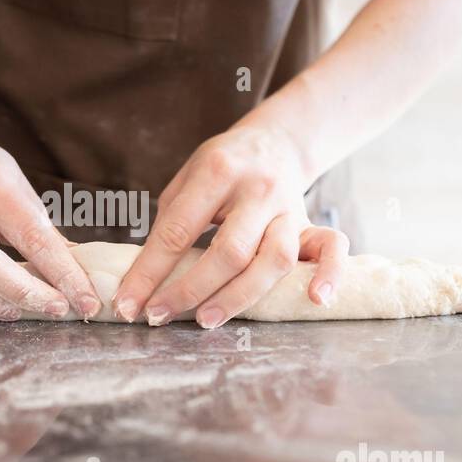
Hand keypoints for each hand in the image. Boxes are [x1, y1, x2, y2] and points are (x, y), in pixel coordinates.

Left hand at [112, 119, 348, 328]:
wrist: (274, 141)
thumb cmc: (221, 167)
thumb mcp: (186, 179)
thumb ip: (171, 222)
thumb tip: (144, 278)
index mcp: (217, 172)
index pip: (178, 231)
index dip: (149, 273)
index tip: (128, 304)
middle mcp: (257, 191)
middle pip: (229, 252)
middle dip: (189, 290)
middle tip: (158, 316)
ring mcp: (289, 208)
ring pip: (274, 260)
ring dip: (239, 297)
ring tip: (206, 320)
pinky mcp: (311, 223)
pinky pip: (333, 248)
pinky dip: (330, 274)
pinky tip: (315, 299)